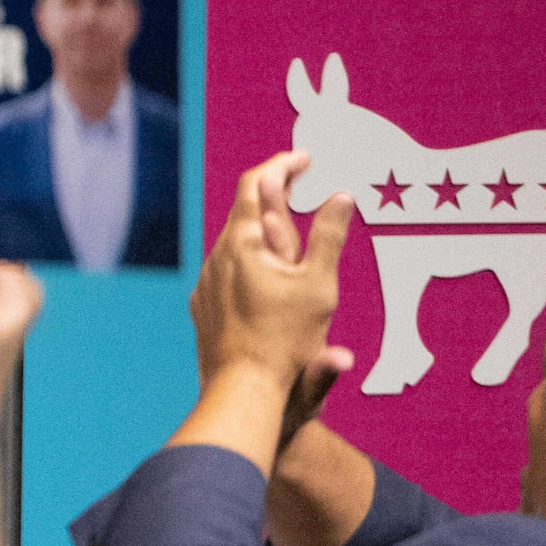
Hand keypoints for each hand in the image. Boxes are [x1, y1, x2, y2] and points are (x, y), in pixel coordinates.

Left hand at [193, 150, 353, 407]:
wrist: (244, 388)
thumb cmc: (286, 339)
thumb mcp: (319, 285)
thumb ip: (329, 237)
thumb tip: (341, 196)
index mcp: (242, 242)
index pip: (256, 185)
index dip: (281, 165)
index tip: (304, 157)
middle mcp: (216, 255)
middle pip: (242, 211)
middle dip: (272, 191)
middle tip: (298, 177)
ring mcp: (206, 280)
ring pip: (233, 242)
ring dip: (259, 227)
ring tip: (284, 216)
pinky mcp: (203, 303)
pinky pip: (226, 270)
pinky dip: (248, 257)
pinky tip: (262, 265)